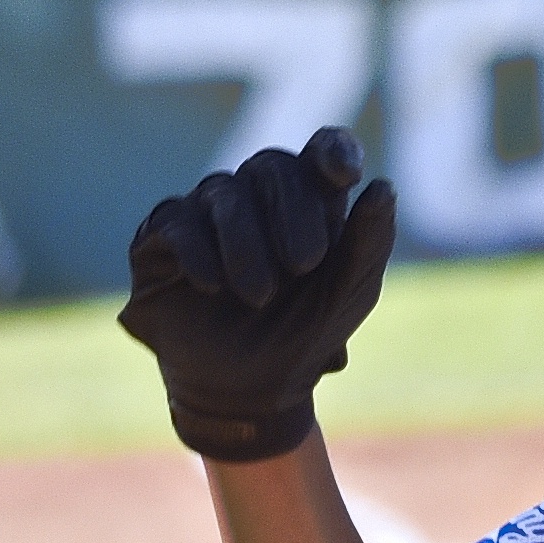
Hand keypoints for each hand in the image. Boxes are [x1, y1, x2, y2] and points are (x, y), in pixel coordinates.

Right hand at [118, 129, 397, 463]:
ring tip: (259, 297)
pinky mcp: (161, 237)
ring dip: (246, 244)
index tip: (343, 172)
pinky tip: (213, 286)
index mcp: (311, 202)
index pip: (321, 153)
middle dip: (292, 212)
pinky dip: (198, 251)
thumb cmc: (305, 336)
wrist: (248, 392)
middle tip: (304, 266)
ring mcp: (207, 212)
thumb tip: (382, 186)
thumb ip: (368, 242)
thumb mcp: (347, 294)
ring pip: (223, 191)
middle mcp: (258, 197)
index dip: (332, 150)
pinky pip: (176, 218)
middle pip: (272, 166)